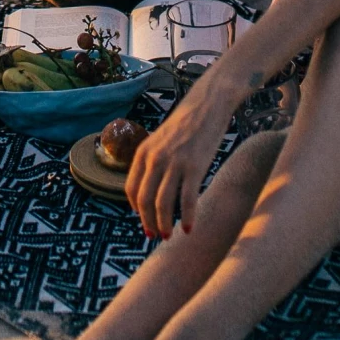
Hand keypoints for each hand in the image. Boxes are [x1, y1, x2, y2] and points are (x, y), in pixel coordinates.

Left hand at [126, 79, 230, 238]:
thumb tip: (151, 188)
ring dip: (164, 224)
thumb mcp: (161, 139)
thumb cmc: (186, 123)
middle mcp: (155, 158)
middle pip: (144, 200)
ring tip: (168, 235)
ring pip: (163, 204)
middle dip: (148, 222)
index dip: (136, 209)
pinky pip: (187, 200)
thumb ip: (153, 160)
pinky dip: (188, 218)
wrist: (208, 104)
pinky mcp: (195, 167)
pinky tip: (189, 229)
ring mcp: (175, 163)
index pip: (131, 188)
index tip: (144, 220)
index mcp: (143, 151)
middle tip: (155, 235)